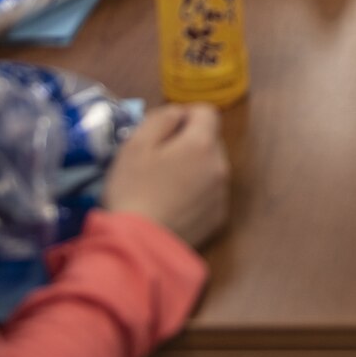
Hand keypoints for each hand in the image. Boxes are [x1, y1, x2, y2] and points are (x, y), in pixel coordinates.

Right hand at [102, 104, 230, 247]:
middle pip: (210, 140)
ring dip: (193, 167)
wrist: (139, 244)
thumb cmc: (133, 189)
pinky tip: (173, 204)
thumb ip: (162, 118)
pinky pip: (210, 192)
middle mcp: (221, 166)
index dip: (185, 114)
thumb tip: (179, 113)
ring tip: (164, 184)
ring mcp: (222, 194)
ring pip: (211, 167)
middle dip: (188, 141)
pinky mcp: (218, 218)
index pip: (207, 112)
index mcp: (202, 144)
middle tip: (158, 158)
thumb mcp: (136, 144)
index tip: (163, 130)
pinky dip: (196, 191)